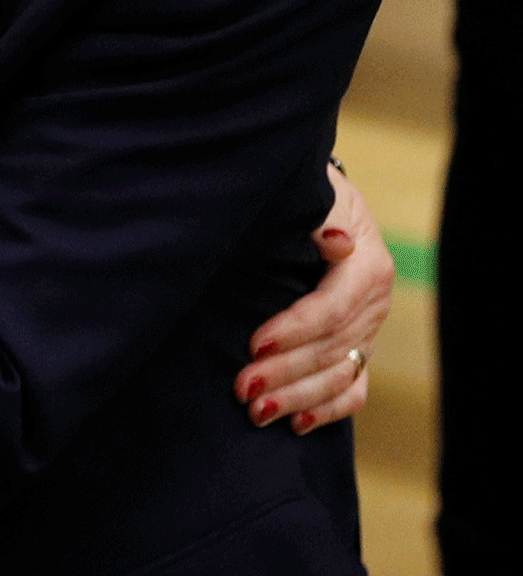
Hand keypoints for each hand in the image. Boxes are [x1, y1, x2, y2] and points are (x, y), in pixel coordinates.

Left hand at [233, 163, 393, 431]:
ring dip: (299, 397)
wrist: (316, 202)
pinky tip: (298, 424)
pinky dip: (329, 409)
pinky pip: (354, 388)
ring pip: (340, 374)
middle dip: (287, 372)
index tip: (255, 344)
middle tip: (243, 387)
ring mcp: (368, 328)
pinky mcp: (358, 346)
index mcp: (367, 265)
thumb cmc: (307, 194)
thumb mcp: (317, 192)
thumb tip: (335, 242)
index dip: (296, 329)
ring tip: (258, 411)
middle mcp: (373, 303)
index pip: (332, 307)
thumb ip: (323, 214)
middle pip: (333, 347)